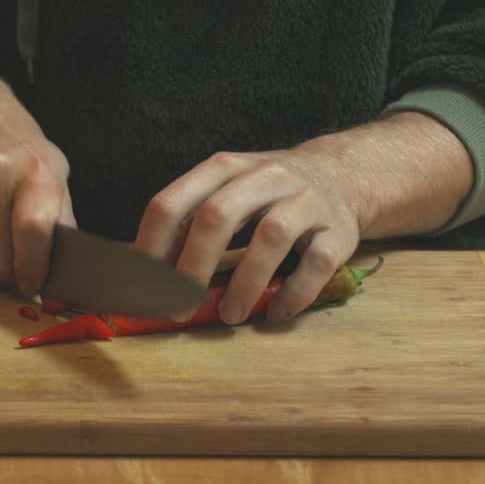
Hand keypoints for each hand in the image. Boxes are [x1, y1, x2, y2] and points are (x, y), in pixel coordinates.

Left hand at [134, 145, 362, 325]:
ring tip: (229, 315)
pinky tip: (276, 312)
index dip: (151, 246)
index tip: (142, 285)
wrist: (342, 175)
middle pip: (217, 216)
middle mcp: (265, 176)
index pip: (173, 203)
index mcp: (225, 168)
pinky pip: (317, 263)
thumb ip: (190, 221)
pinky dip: (294, 293)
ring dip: (245, 283)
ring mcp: (306, 200)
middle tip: (179, 307)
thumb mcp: (227, 190)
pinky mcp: (339, 229)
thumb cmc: (268, 193)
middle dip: (192, 267)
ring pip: (272, 237)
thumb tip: (149, 272)